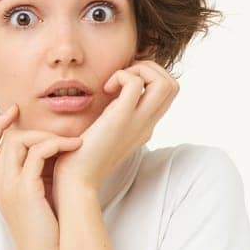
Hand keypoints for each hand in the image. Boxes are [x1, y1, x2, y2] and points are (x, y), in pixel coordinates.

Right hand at [0, 102, 80, 249]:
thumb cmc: (47, 236)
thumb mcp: (38, 201)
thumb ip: (38, 177)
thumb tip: (54, 155)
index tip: (15, 112)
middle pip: (4, 139)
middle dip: (30, 128)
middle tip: (59, 135)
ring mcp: (10, 187)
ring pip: (19, 141)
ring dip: (47, 136)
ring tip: (72, 143)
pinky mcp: (26, 191)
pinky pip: (38, 152)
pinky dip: (56, 144)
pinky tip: (74, 148)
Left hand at [51, 60, 178, 202]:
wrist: (77, 181)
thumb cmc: (83, 159)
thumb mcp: (106, 133)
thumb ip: (115, 116)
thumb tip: (110, 96)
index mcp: (145, 126)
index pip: (168, 94)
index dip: (150, 77)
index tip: (124, 83)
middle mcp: (147, 124)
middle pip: (173, 85)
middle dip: (150, 69)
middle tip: (122, 78)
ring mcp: (138, 122)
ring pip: (165, 83)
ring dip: (140, 71)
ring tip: (116, 82)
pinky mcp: (121, 119)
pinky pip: (135, 83)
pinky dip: (122, 76)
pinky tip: (106, 89)